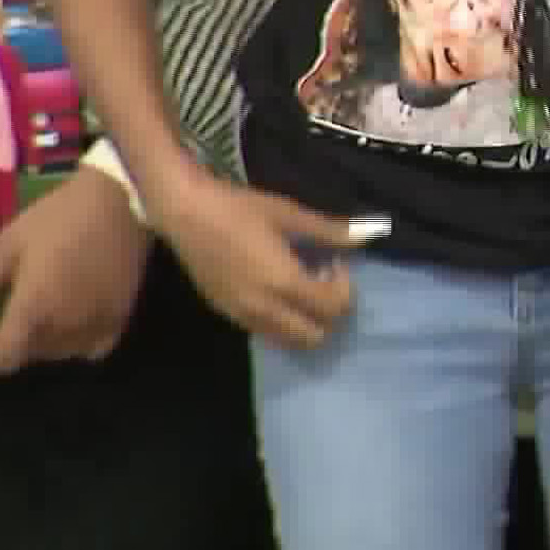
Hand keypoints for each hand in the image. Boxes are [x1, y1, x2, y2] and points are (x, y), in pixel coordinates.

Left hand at [0, 167, 151, 373]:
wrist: (121, 199)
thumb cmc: (60, 216)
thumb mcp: (12, 240)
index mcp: (35, 307)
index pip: (6, 356)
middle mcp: (66, 324)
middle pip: (33, 355)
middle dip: (15, 346)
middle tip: (9, 323)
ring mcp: (98, 322)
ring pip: (63, 353)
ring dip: (44, 346)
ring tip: (39, 324)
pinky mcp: (122, 315)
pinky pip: (95, 348)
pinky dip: (79, 346)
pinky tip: (74, 328)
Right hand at [150, 172, 367, 349]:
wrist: (184, 213)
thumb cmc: (238, 209)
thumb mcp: (288, 215)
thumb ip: (328, 231)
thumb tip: (365, 236)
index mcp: (284, 283)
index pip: (333, 308)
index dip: (344, 287)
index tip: (335, 262)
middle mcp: (264, 308)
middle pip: (314, 336)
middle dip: (328, 313)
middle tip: (323, 280)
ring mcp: (242, 316)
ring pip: (288, 341)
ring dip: (305, 321)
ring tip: (300, 286)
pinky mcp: (226, 314)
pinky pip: (265, 333)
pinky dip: (282, 321)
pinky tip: (276, 289)